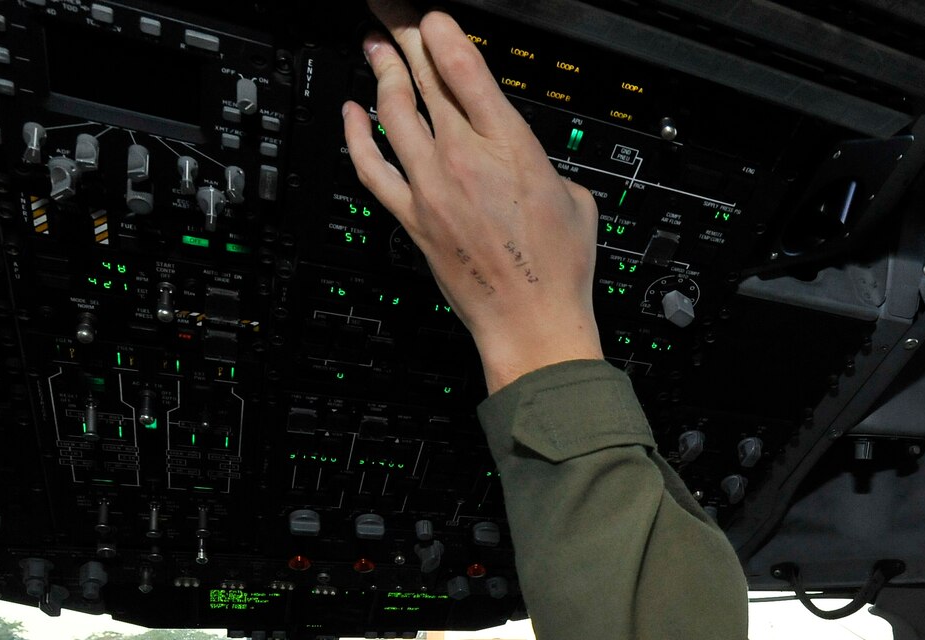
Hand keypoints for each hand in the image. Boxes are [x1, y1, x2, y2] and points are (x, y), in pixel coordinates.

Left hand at [343, 0, 602, 392]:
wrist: (532, 322)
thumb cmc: (557, 270)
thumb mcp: (573, 197)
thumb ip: (541, 163)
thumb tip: (525, 157)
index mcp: (511, 146)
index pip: (464, 69)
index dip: (441, 34)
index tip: (432, 19)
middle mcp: (464, 158)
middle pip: (423, 80)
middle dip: (405, 37)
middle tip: (393, 14)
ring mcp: (431, 187)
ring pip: (393, 112)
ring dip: (381, 72)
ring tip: (375, 45)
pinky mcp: (411, 216)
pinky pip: (371, 167)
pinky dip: (356, 135)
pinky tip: (351, 111)